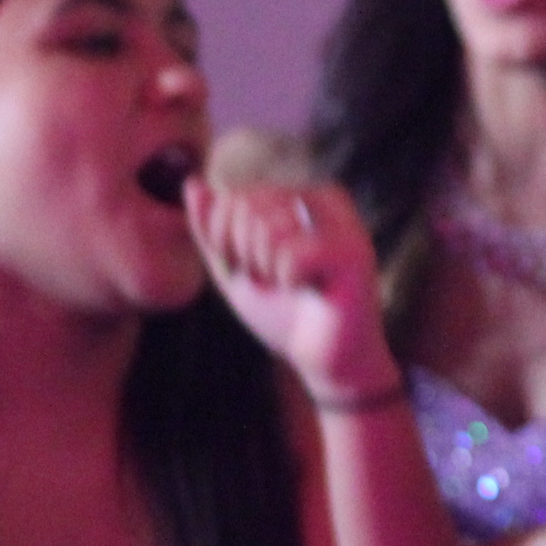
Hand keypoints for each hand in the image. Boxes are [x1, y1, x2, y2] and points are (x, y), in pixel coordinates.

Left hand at [187, 177, 399, 404]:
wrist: (326, 362)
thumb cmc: (284, 314)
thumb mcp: (235, 269)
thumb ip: (211, 229)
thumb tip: (191, 183)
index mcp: (300, 196)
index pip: (235, 198)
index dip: (225, 242)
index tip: (252, 271)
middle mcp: (327, 200)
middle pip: (249, 208)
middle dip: (244, 256)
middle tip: (272, 283)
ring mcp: (344, 223)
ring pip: (269, 228)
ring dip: (267, 270)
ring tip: (292, 286)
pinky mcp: (354, 252)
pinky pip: (293, 255)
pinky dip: (289, 281)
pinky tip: (312, 291)